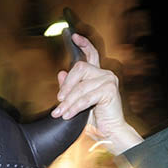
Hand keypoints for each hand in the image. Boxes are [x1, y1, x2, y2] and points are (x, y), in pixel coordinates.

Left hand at [51, 33, 141, 153]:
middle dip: (66, 86)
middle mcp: (105, 74)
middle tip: (58, 101)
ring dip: (68, 102)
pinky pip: (86, 97)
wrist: (109, 132)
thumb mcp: (78, 101)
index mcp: (98, 74)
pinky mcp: (110, 90)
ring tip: (60, 113)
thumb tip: (61, 73)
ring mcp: (109, 80)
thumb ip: (71, 87)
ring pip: (81, 87)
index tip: (73, 36)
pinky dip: (75, 107)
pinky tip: (68, 115)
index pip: (91, 54)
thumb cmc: (95, 117)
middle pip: (80, 69)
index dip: (83, 44)